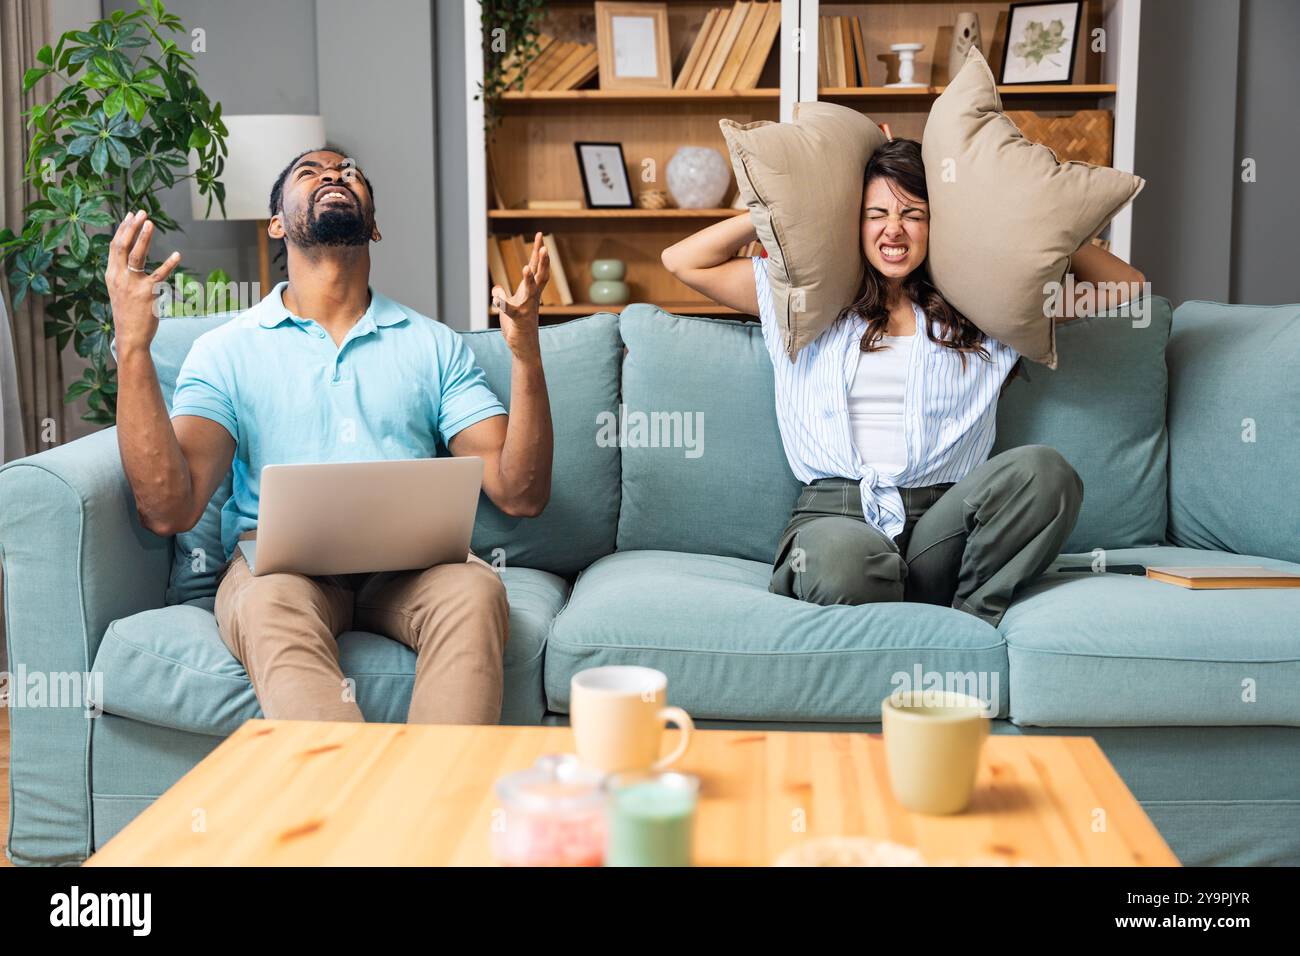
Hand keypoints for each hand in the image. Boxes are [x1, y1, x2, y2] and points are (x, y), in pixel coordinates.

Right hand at [106, 210, 180, 355]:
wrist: (130, 336)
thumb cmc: (128, 312)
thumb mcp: (119, 289)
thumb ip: (122, 272)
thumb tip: (129, 256)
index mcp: (111, 274)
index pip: (115, 246)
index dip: (123, 229)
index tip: (131, 214)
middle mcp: (118, 277)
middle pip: (122, 246)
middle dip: (132, 227)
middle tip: (142, 212)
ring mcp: (132, 285)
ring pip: (136, 256)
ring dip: (144, 238)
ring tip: (150, 223)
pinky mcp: (147, 294)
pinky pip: (159, 276)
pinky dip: (169, 264)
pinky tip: (177, 255)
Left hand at [492, 231, 548, 360]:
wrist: (524, 348)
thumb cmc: (517, 326)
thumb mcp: (508, 307)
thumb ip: (504, 294)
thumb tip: (497, 287)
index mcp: (531, 292)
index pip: (536, 267)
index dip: (538, 252)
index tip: (539, 235)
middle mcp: (533, 298)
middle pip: (541, 276)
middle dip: (542, 261)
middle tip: (543, 246)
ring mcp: (528, 308)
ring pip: (531, 291)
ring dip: (529, 279)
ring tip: (526, 267)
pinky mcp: (519, 320)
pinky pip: (511, 309)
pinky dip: (503, 302)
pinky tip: (496, 297)